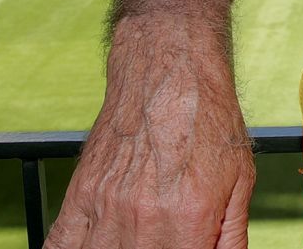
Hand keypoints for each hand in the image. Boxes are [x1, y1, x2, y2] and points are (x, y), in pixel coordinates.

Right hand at [46, 16, 255, 248]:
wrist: (171, 72)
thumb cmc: (209, 120)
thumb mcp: (241, 179)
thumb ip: (232, 235)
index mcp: (189, 219)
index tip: (190, 248)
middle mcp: (143, 219)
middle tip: (167, 241)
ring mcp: (106, 209)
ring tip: (139, 241)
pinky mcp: (80, 196)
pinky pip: (60, 246)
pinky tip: (96, 244)